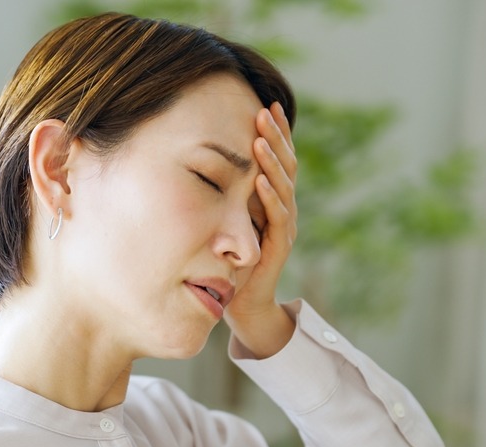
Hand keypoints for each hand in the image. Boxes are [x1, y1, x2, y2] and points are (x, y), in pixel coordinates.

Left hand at [224, 102, 297, 357]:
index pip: (278, 159)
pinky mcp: (277, 249)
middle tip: (265, 110)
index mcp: (272, 200)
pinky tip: (261, 181)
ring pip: (284, 188)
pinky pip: (278, 219)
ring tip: (262, 138)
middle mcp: (283, 210)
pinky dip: (270, 199)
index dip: (275, 132)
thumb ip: (225, 193)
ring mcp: (284, 229)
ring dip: (273, 162)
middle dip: (276, 137)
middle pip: (286, 166)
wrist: (243, 305)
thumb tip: (199, 159)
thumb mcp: (225, 219)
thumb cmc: (230, 261)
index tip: (266, 102)